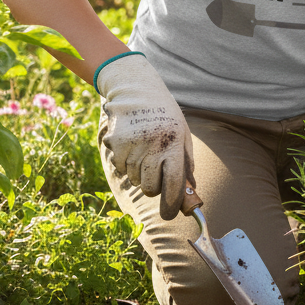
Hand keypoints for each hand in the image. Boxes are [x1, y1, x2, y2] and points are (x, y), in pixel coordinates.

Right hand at [96, 53, 194, 219]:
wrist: (137, 90)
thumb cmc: (165, 115)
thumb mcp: (183, 135)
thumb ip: (186, 164)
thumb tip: (189, 193)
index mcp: (173, 145)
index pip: (173, 185)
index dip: (172, 205)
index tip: (170, 215)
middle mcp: (152, 147)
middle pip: (150, 188)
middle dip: (153, 187)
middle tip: (156, 172)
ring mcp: (131, 146)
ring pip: (134, 179)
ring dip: (139, 172)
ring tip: (144, 149)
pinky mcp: (114, 144)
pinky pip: (120, 167)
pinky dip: (126, 162)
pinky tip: (132, 144)